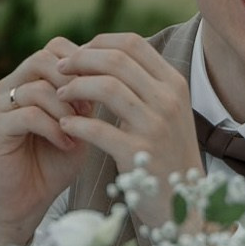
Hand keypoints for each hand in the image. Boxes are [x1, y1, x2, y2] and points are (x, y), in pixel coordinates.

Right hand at [0, 39, 88, 245]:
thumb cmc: (54, 164)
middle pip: (44, 57)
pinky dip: (54, 128)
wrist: (25, 202)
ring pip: (37, 86)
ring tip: (81, 129)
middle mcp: (12, 85)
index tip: (103, 88)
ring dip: (66, 108)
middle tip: (91, 108)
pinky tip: (68, 144)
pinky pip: (28, 113)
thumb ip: (89, 100)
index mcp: (31, 79)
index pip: (57, 48)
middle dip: (74, 81)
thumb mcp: (80, 126)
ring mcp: (1, 104)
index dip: (84, 63)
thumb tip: (112, 74)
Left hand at [52, 31, 202, 226]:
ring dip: (75, 87)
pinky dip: (76, 124)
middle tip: (60, 70)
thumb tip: (105, 56)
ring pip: (106, 87)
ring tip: (59, 96)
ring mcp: (156, 127)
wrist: (185, 202)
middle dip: (81, 60)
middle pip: (116, 59)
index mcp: (174, 84)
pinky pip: (98, 129)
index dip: (99, 43)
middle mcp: (168, 100)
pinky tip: (64, 126)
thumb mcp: (166, 112)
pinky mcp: (139, 154)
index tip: (78, 54)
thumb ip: (144, 85)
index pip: (132, 43)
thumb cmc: (167, 154)